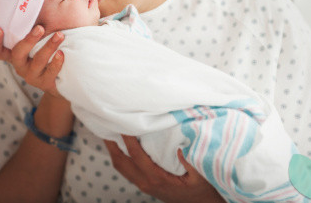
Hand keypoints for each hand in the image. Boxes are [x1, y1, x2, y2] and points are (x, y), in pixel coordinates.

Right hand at [0, 25, 64, 96]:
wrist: (63, 79)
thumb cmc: (50, 53)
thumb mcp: (41, 41)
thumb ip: (38, 26)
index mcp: (15, 55)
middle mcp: (20, 65)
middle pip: (18, 54)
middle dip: (28, 40)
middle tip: (40, 28)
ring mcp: (32, 75)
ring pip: (37, 62)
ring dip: (49, 47)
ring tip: (60, 35)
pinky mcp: (46, 83)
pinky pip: (50, 73)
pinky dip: (56, 62)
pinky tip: (62, 53)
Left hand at [104, 136, 225, 202]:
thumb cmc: (204, 188)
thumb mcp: (200, 173)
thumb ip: (189, 158)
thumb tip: (178, 142)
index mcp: (156, 178)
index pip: (136, 155)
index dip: (127, 139)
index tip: (122, 123)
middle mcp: (146, 182)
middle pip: (121, 162)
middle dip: (112, 145)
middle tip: (106, 125)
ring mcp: (145, 185)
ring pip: (122, 167)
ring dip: (114, 150)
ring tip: (111, 133)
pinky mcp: (148, 184)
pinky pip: (128, 169)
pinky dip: (122, 156)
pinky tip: (124, 146)